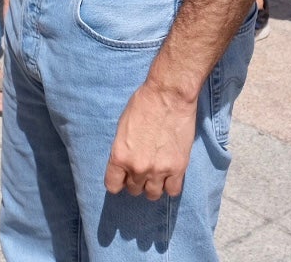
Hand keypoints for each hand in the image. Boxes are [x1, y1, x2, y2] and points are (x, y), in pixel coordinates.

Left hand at [104, 79, 196, 200]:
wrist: (169, 95)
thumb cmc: (143, 104)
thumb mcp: (122, 128)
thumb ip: (123, 150)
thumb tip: (126, 163)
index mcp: (119, 156)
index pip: (113, 186)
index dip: (118, 182)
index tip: (123, 177)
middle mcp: (137, 168)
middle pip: (133, 190)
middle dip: (136, 181)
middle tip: (143, 169)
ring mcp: (159, 170)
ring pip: (152, 194)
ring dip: (153, 186)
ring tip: (156, 174)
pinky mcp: (178, 168)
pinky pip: (173, 191)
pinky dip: (170, 185)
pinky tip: (170, 175)